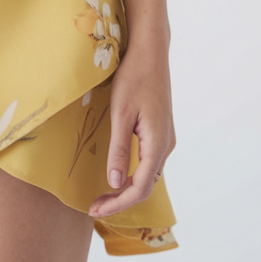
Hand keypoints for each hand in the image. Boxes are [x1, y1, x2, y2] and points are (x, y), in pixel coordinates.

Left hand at [88, 40, 175, 217]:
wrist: (150, 52)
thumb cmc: (134, 77)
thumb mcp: (121, 114)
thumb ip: (119, 150)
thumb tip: (115, 184)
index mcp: (158, 144)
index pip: (139, 188)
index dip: (118, 203)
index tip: (95, 209)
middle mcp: (166, 145)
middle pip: (145, 185)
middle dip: (120, 199)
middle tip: (94, 205)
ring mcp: (165, 138)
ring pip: (148, 174)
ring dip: (127, 187)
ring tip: (103, 193)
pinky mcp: (160, 130)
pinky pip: (148, 161)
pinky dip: (133, 173)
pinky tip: (118, 172)